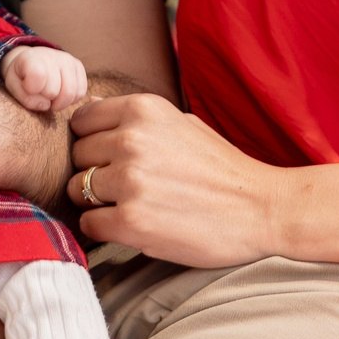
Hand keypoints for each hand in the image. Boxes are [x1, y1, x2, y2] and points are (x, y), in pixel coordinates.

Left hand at [3, 45, 89, 114]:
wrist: (32, 60)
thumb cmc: (22, 76)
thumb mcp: (14, 86)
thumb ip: (25, 98)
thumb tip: (46, 105)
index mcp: (31, 58)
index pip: (38, 76)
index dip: (33, 90)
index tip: (29, 88)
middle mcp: (52, 55)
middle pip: (54, 91)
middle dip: (46, 99)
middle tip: (41, 95)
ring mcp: (67, 59)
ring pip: (71, 93)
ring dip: (60, 102)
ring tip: (51, 98)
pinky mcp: (78, 65)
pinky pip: (81, 91)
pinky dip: (72, 99)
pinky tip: (62, 95)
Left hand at [70, 92, 287, 268]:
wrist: (261, 209)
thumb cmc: (221, 168)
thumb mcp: (180, 123)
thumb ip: (134, 118)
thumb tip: (87, 109)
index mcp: (143, 109)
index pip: (82, 121)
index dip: (92, 141)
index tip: (109, 156)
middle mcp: (132, 140)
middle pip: (77, 156)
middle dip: (94, 171)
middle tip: (125, 186)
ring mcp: (130, 181)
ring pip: (77, 190)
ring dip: (97, 202)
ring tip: (131, 206)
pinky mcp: (131, 222)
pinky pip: (89, 224)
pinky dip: (104, 229)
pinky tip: (132, 226)